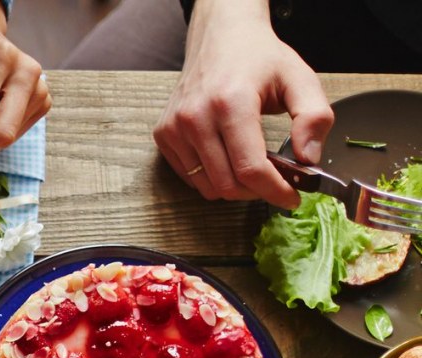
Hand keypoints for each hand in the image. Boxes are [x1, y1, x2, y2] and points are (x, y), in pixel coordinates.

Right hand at [153, 0, 331, 206]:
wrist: (220, 37)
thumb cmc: (259, 59)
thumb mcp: (299, 79)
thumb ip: (314, 118)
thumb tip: (308, 161)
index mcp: (230, 103)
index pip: (250, 168)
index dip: (274, 191)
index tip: (292, 198)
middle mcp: (195, 118)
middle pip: (228, 185)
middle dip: (257, 191)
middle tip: (277, 180)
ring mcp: (174, 129)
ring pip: (208, 187)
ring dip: (235, 187)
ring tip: (254, 167)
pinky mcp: (163, 135)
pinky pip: (191, 178)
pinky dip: (214, 177)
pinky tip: (229, 158)